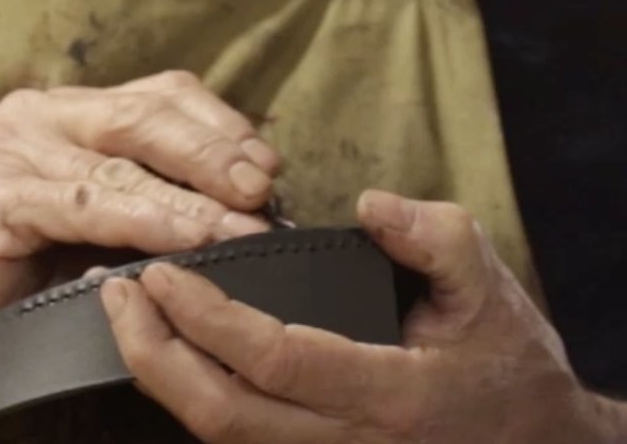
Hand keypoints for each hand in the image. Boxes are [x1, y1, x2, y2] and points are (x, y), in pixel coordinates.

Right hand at [0, 70, 282, 352]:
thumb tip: (247, 203)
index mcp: (68, 109)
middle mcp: (37, 113)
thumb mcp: (97, 222)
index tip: (269, 165)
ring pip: (121, 166)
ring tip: (239, 226)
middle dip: (214, 153)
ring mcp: (11, 149)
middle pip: (146, 117)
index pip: (161, 95)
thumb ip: (151, 196)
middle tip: (262, 189)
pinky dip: (140, 222)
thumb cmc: (18, 270)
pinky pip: (83, 206)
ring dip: (189, 200)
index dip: (220, 127)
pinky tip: (181, 241)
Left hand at [101, 189, 597, 443]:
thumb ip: (434, 238)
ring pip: (221, 439)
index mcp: (390, 394)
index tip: (162, 271)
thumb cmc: (511, 364)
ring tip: (124, 316)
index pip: (275, 360)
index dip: (207, 318)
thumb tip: (370, 205)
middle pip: (222, 418)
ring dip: (161, 376)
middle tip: (114, 293)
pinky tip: (167, 353)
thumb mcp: (490, 286)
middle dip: (154, 355)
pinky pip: (239, 441)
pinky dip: (191, 398)